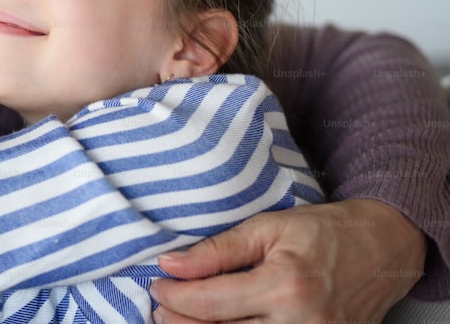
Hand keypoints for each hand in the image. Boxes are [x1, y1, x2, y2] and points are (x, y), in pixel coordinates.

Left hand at [150, 199, 425, 323]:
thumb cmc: (326, 231)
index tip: (157, 284)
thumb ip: (217, 250)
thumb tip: (170, 264)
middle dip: (181, 322)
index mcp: (285, 286)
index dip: (175, 296)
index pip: (211, 303)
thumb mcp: (267, 227)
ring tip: (183, 318)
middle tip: (161, 306)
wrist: (384, 247)